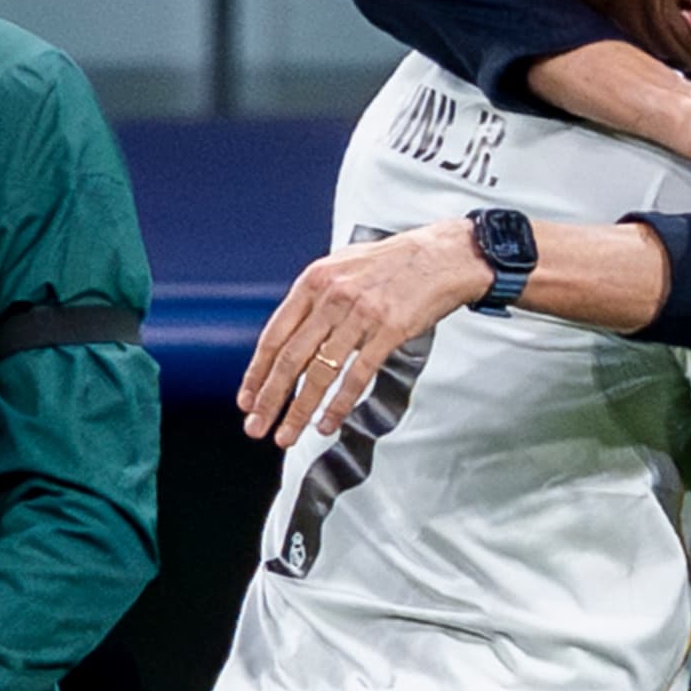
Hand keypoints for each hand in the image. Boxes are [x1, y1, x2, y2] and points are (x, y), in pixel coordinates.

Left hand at [238, 221, 488, 446]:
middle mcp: (333, 297)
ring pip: (320, 373)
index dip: (257, 372)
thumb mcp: (343, 267)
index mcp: (315, 281)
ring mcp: (361, 314)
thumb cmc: (395, 263)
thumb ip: (316, 298)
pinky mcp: (389, 331)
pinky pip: (356, 376)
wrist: (443, 256)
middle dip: (270, 399)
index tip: (247, 399)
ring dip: (299, 410)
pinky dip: (338, 405)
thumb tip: (291, 335)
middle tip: (257, 426)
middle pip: (290, 359)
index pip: (274, 335)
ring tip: (287, 435)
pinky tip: (327, 423)